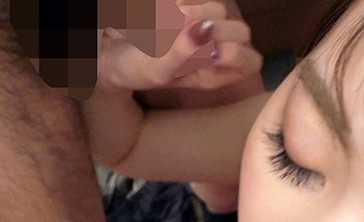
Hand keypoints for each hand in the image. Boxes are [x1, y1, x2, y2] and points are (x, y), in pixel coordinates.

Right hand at [96, 1, 261, 92]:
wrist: (112, 49)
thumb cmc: (138, 68)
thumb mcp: (159, 70)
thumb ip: (183, 53)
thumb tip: (204, 31)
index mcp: (217, 72)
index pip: (251, 61)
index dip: (238, 55)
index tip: (212, 53)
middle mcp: (217, 48)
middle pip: (241, 30)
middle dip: (216, 30)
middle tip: (181, 31)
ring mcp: (207, 24)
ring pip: (219, 8)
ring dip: (193, 12)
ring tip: (164, 23)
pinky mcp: (192, 5)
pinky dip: (180, 4)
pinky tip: (163, 14)